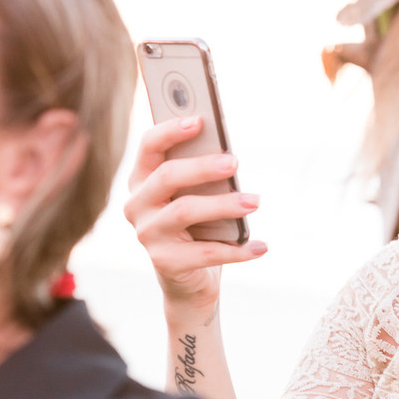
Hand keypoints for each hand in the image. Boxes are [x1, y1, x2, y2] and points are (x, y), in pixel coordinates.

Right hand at [123, 116, 264, 320]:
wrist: (189, 278)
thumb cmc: (198, 224)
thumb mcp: (198, 194)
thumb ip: (204, 174)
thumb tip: (229, 156)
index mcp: (142, 179)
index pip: (148, 147)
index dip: (170, 131)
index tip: (199, 120)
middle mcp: (137, 205)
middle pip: (167, 176)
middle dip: (203, 166)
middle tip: (235, 162)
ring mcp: (148, 234)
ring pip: (184, 211)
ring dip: (224, 205)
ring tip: (255, 201)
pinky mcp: (165, 262)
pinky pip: (205, 252)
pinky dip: (238, 250)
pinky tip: (261, 246)